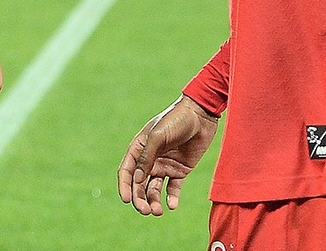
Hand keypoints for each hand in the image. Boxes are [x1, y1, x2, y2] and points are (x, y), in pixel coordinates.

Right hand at [117, 96, 218, 214]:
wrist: (201, 114)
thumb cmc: (176, 120)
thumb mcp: (158, 136)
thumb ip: (146, 158)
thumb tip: (136, 180)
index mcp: (139, 149)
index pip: (127, 172)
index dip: (124, 186)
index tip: (126, 200)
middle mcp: (150, 160)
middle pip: (139, 185)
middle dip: (140, 199)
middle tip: (146, 210)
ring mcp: (165, 166)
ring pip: (154, 190)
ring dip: (153, 201)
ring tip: (158, 212)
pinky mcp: (180, 170)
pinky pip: (173, 188)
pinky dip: (171, 198)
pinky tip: (172, 205)